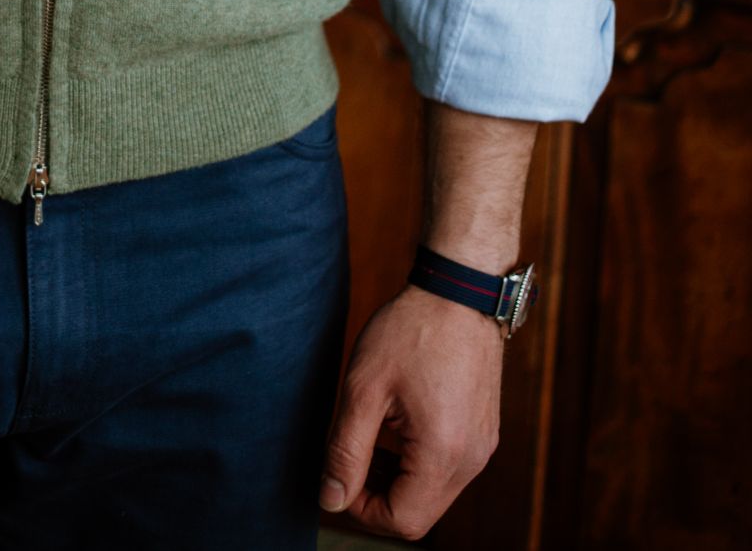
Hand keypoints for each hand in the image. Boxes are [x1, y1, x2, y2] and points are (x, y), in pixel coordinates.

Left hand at [318, 283, 503, 538]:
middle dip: (378, 496)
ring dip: (398, 481)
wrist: (459, 292)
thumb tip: (330, 500)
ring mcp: (483, 448)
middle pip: (421, 514)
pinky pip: (449, 471)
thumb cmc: (410, 332)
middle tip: (350, 456)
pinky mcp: (484, 434)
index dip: (362, 509)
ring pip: (435, 495)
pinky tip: (397, 427)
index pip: (403, 521)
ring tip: (371, 438)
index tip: (338, 475)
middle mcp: (472, 461)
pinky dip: (418, 464)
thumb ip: (346, 450)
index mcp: (444, 454)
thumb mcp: (364, 388)